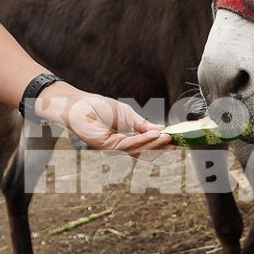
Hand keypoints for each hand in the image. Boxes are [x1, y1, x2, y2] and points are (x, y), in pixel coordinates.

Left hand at [39, 84, 173, 155]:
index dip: (159, 144)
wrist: (77, 104)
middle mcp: (118, 146)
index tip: (175, 142)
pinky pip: (127, 143)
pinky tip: (153, 134)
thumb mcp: (127, 115)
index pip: (144, 144)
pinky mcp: (105, 145)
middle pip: (142, 149)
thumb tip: (160, 129)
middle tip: (176, 144)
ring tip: (167, 138)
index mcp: (123, 138)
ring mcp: (111, 147)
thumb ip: (142, 124)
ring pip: (136, 148)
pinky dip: (141, 139)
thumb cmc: (98, 107)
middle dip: (159, 147)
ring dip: (153, 144)